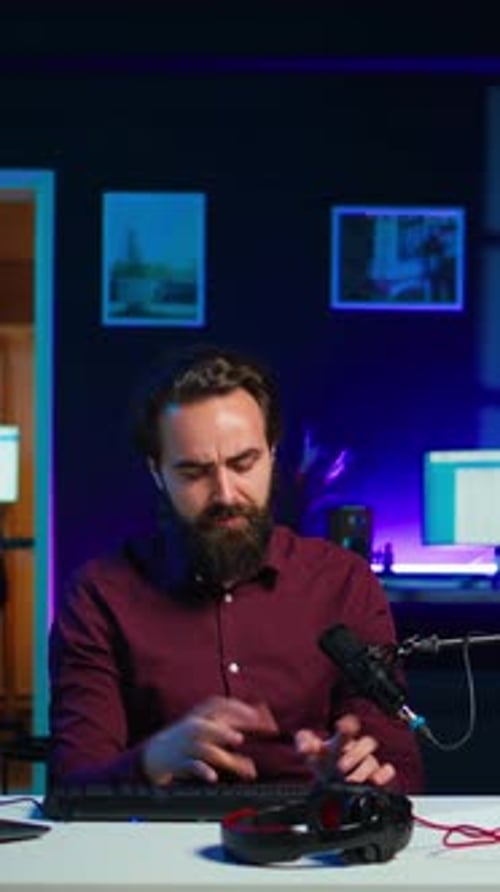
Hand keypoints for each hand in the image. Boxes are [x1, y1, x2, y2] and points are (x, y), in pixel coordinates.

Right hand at [142, 697, 277, 784]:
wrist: (155, 755)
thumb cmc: (189, 739)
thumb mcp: (209, 724)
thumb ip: (235, 721)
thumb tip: (265, 715)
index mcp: (201, 715)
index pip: (218, 706)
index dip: (237, 709)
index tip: (257, 717)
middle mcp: (192, 728)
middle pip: (206, 727)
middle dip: (223, 732)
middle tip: (240, 739)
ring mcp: (185, 746)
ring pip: (204, 750)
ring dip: (223, 757)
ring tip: (242, 767)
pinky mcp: (180, 763)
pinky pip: (191, 767)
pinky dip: (203, 771)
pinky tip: (213, 777)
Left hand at [295, 713, 395, 786]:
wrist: (329, 784)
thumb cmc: (323, 763)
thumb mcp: (310, 753)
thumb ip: (303, 744)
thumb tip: (304, 746)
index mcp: (342, 740)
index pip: (348, 729)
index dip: (349, 725)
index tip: (345, 725)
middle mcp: (357, 749)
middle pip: (366, 743)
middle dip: (354, 754)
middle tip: (340, 767)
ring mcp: (367, 763)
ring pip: (372, 761)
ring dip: (362, 770)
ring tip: (350, 781)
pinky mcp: (375, 777)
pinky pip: (386, 772)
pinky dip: (383, 775)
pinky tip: (376, 780)